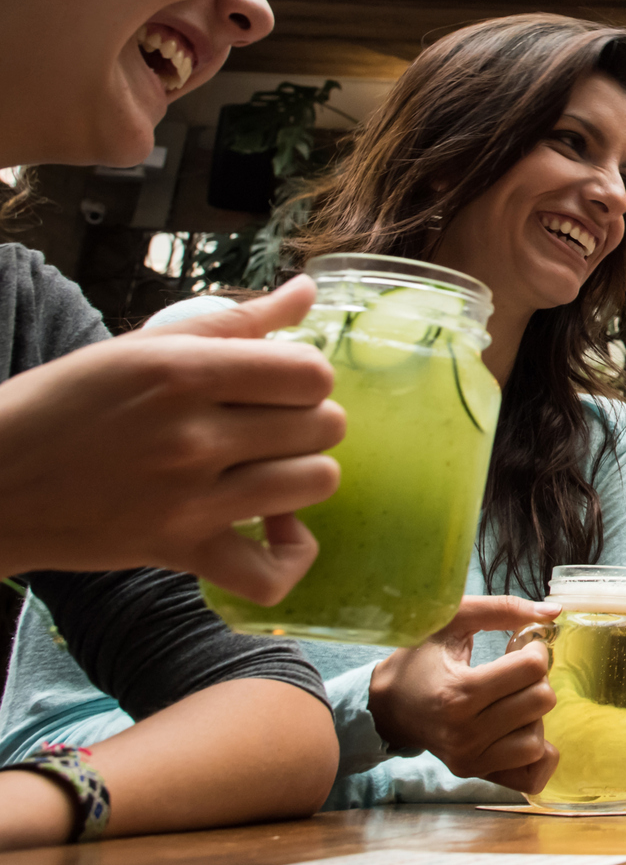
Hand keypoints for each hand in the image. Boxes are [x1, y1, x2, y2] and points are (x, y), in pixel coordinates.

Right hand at [0, 276, 342, 601]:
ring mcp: (191, 500)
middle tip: (269, 425)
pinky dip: (289, 556)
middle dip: (307, 421)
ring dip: (302, 475)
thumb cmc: (63, 405)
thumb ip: (235, 320)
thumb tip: (305, 291)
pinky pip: (272, 573)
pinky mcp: (179, 552)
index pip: (311, 373)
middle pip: (324, 426)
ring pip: (317, 483)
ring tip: (268, 468)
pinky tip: (274, 529)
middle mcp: (194, 436)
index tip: (277, 384)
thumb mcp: (141, 347)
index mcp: (184, 372)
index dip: (307, 377)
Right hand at [371, 595, 563, 793]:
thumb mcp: (453, 620)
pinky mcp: (473, 772)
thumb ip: (503, 608)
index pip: (532, 669)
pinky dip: (537, 754)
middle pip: (541, 701)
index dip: (535, 650)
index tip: (520, 647)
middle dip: (536, 680)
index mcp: (459, 692)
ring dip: (533, 716)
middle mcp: (464, 732)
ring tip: (510, 702)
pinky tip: (521, 730)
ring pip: (537, 739)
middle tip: (514, 674)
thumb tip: (554, 611)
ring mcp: (469, 758)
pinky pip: (530, 775)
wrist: (387, 705)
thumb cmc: (420, 658)